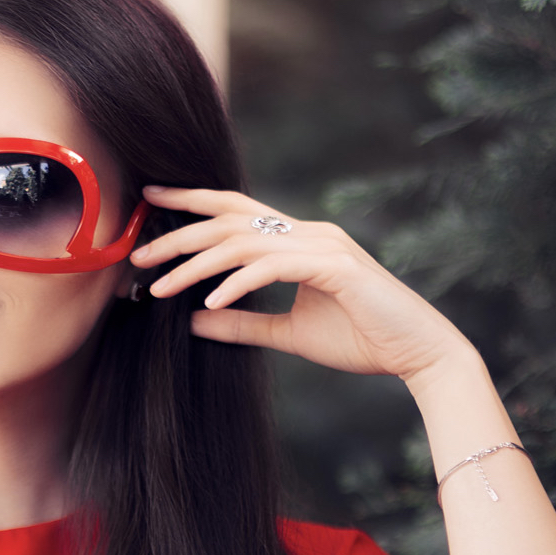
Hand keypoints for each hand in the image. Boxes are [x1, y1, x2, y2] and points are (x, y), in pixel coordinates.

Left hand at [131, 185, 476, 382]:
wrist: (419, 353)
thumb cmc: (362, 340)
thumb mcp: (288, 335)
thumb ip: (244, 324)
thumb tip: (194, 320)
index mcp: (300, 240)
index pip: (236, 211)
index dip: (192, 201)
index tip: (150, 201)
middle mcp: (310, 233)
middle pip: (230, 221)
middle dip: (179, 235)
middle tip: (137, 256)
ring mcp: (324, 246)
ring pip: (244, 243)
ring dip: (196, 264)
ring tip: (159, 287)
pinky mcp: (336, 268)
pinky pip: (273, 268)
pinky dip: (238, 283)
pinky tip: (210, 301)